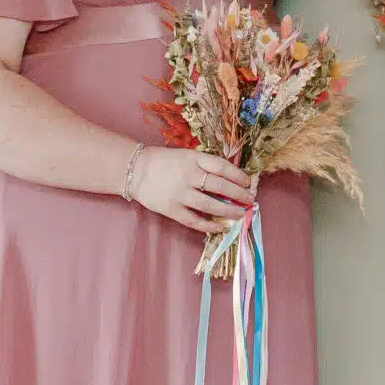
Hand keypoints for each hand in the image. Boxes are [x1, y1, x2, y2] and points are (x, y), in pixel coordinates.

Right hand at [128, 145, 253, 231]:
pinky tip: (220, 228)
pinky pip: (194, 221)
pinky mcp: (171, 209)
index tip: (248, 182)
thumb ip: (204, 166)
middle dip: (239, 195)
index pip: (222, 167)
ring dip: (229, 211)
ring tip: (241, 214)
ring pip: (210, 205)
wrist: (135, 170)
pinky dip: (209, 226)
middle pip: (220, 187)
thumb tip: (229, 180)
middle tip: (250, 200)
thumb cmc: (163, 162)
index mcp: (194, 159)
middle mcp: (188, 176)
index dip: (238, 175)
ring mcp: (180, 194)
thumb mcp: (186, 156)